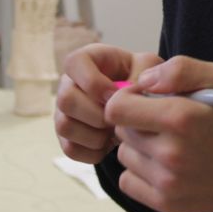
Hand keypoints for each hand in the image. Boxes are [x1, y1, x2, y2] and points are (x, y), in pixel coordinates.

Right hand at [55, 44, 162, 163]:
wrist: (138, 104)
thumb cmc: (142, 79)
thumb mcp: (149, 67)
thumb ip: (146, 71)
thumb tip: (131, 90)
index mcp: (87, 59)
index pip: (74, 63)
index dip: (94, 82)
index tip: (116, 95)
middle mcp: (68, 83)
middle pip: (65, 99)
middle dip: (97, 114)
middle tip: (119, 119)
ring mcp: (63, 111)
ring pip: (64, 126)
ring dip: (95, 135)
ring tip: (117, 133)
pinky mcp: (66, 136)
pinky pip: (70, 149)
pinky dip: (93, 152)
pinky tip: (110, 144)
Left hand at [105, 56, 212, 211]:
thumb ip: (180, 69)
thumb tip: (142, 81)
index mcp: (181, 118)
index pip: (117, 108)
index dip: (127, 98)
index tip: (145, 99)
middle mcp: (170, 153)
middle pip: (120, 130)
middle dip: (136, 122)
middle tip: (164, 123)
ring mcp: (167, 182)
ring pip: (124, 155)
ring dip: (138, 147)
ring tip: (168, 144)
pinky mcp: (165, 203)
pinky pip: (128, 181)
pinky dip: (140, 172)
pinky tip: (163, 166)